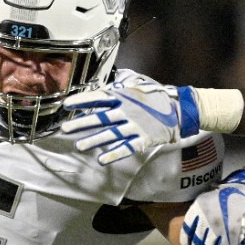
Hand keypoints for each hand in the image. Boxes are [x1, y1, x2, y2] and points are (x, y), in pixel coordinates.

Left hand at [61, 82, 200, 164]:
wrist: (180, 110)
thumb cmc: (156, 98)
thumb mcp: (138, 86)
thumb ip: (120, 87)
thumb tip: (105, 85)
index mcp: (124, 96)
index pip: (99, 97)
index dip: (82, 101)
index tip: (66, 105)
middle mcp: (127, 110)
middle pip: (100, 118)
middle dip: (82, 124)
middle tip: (65, 129)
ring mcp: (135, 126)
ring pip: (110, 134)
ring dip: (94, 141)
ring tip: (79, 147)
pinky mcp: (143, 139)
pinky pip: (126, 147)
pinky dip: (114, 154)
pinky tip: (102, 159)